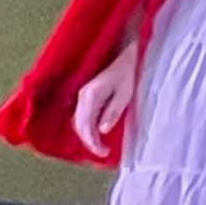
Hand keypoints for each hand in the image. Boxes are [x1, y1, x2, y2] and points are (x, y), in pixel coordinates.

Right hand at [72, 41, 136, 156]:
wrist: (123, 51)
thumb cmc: (127, 71)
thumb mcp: (125, 93)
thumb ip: (113, 111)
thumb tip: (102, 130)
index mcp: (91, 96)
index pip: (86, 127)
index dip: (93, 143)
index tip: (104, 153)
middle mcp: (82, 96)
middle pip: (79, 126)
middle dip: (90, 142)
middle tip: (103, 152)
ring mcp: (82, 95)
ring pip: (78, 122)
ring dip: (87, 135)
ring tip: (100, 145)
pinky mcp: (85, 94)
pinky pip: (81, 115)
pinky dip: (86, 127)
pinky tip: (95, 132)